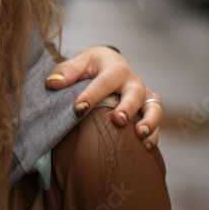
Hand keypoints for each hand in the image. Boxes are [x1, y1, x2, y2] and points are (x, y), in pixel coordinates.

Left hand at [45, 45, 161, 149]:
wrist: (111, 62)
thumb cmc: (92, 65)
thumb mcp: (80, 61)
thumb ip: (66, 70)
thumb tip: (52, 83)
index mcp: (114, 69)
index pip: (103, 82)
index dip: (91, 95)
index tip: (78, 109)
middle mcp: (132, 82)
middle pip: (135, 94)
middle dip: (128, 107)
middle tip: (119, 120)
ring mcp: (143, 95)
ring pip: (153, 107)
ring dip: (149, 122)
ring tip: (140, 135)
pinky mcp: (148, 107)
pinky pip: (156, 120)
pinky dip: (154, 133)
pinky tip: (146, 148)